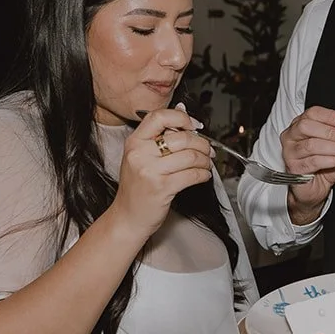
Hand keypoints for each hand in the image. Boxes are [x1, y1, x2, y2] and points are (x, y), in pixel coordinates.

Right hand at [109, 107, 214, 238]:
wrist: (127, 217)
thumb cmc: (136, 188)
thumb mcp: (139, 158)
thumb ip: (159, 138)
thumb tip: (184, 116)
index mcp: (134, 142)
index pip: (160, 116)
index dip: (182, 117)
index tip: (193, 126)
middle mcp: (140, 154)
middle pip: (182, 137)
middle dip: (202, 143)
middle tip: (207, 150)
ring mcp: (150, 171)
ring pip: (191, 156)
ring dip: (205, 160)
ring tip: (206, 164)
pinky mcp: (163, 187)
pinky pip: (192, 175)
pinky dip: (204, 174)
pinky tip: (203, 175)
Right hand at [280, 106, 334, 223]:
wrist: (312, 189)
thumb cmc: (321, 166)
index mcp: (300, 125)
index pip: (312, 113)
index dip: (330, 116)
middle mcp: (291, 136)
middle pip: (307, 126)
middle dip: (330, 131)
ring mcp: (290, 152)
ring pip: (312, 145)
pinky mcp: (293, 167)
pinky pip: (314, 161)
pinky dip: (333, 160)